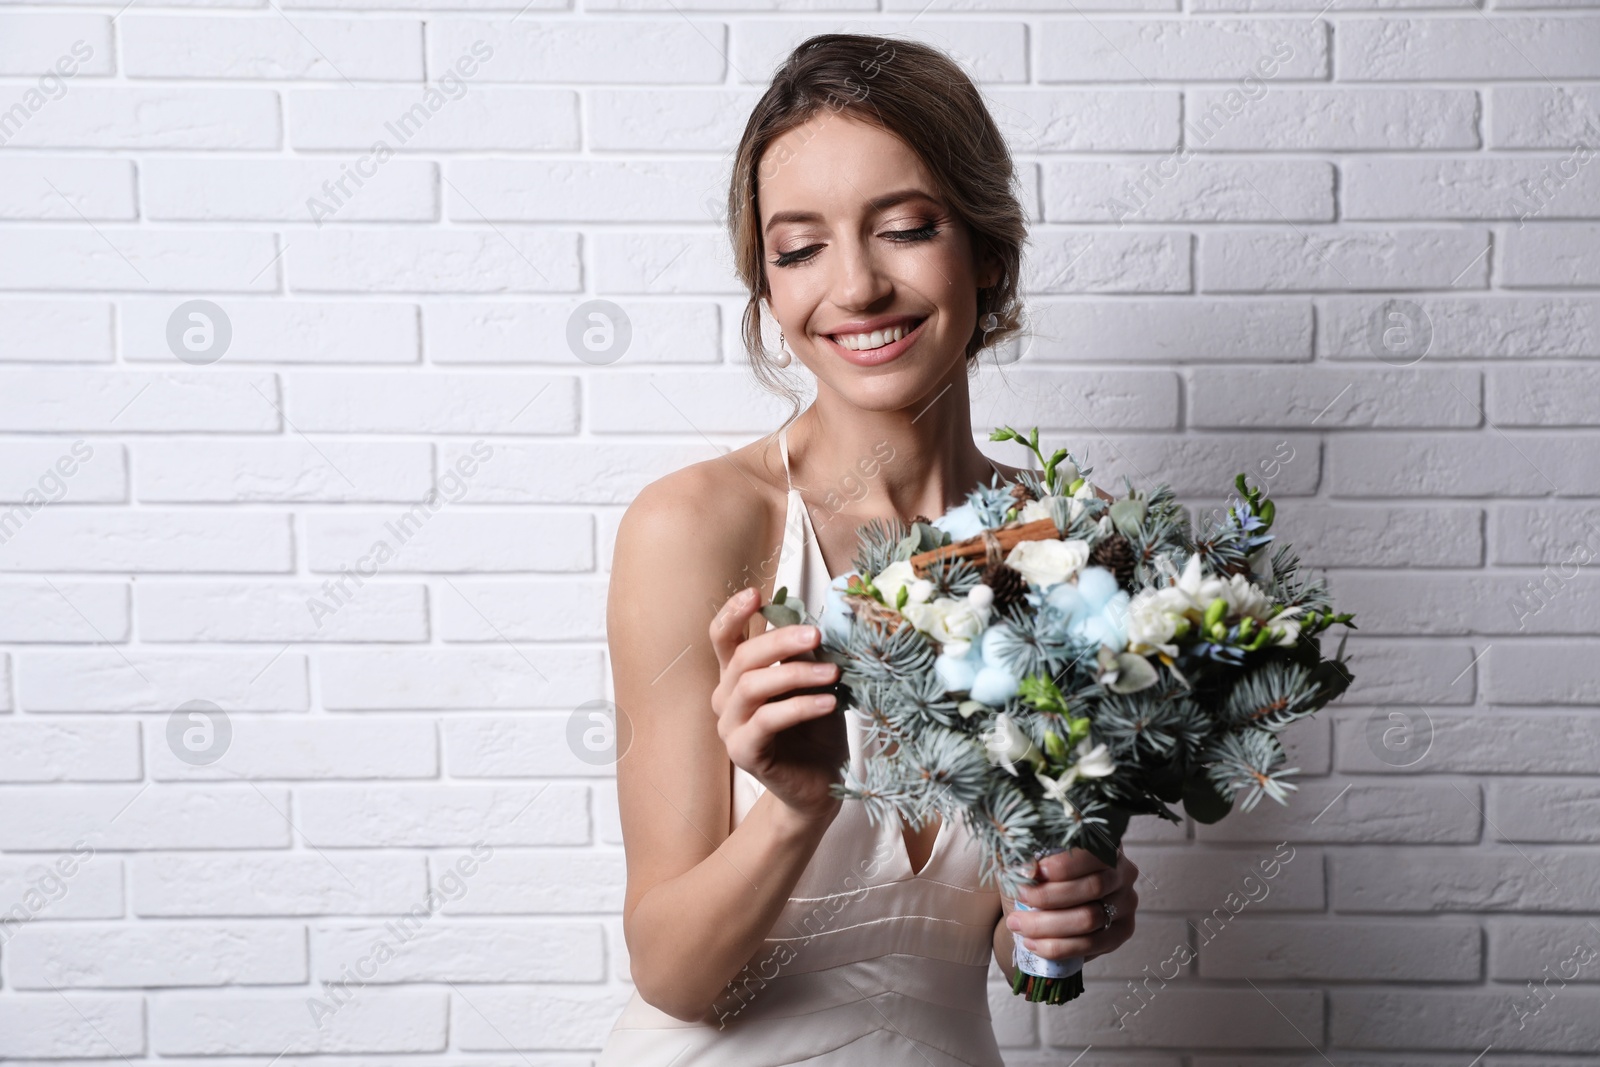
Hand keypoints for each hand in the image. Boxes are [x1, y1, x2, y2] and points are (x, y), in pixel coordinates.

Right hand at [709, 587, 846, 824]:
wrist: (820, 785)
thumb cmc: (816, 730)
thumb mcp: (815, 683)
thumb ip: (806, 655)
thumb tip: (814, 624)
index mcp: (737, 676)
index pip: (723, 637)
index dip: (733, 613)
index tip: (756, 594)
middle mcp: (726, 698)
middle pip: (742, 657)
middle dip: (780, 641)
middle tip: (816, 634)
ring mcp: (730, 726)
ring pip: (752, 686)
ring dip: (796, 674)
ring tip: (833, 672)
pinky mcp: (742, 752)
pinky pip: (767, 720)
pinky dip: (800, 707)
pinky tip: (828, 703)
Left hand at [1003, 847, 1139, 963]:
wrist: (1050, 906)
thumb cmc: (1042, 877)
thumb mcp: (1036, 861)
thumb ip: (1031, 859)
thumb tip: (1025, 867)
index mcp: (1105, 845)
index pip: (1092, 854)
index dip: (1062, 865)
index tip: (1030, 872)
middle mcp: (1122, 873)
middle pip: (1093, 887)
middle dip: (1049, 896)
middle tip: (1019, 899)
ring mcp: (1126, 903)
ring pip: (1090, 918)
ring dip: (1048, 925)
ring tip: (1018, 924)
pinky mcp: (1123, 931)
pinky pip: (1092, 944)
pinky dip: (1059, 946)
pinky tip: (1034, 943)